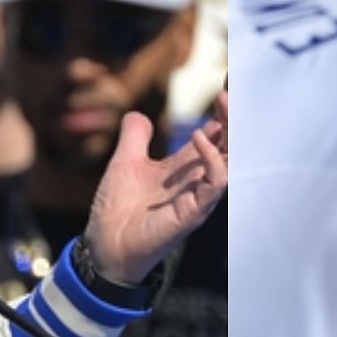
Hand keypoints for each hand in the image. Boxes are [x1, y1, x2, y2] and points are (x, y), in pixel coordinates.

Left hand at [83, 96, 226, 283]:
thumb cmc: (116, 210)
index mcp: (183, 168)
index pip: (211, 138)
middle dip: (232, 120)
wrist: (104, 245)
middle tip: (230, 93)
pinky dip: (214, 160)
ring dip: (230, 134)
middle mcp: (195, 181)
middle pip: (226, 146)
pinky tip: (201, 138)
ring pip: (229, 162)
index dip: (220, 116)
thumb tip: (138, 114)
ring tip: (225, 105)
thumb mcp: (124, 162)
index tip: (224, 91)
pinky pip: (215, 184)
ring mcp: (197, 197)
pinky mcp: (193, 212)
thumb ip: (134, 138)